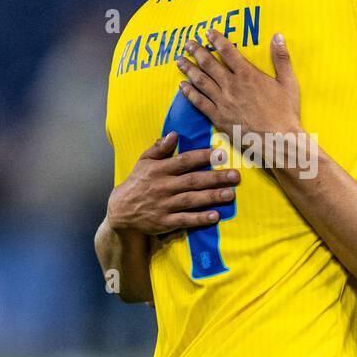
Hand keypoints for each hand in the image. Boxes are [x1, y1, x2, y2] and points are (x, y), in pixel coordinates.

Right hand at [107, 132, 238, 234]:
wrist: (120, 210)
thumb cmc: (137, 182)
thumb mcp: (143, 161)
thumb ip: (159, 148)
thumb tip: (174, 134)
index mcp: (159, 170)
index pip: (184, 161)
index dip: (203, 157)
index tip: (221, 154)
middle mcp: (163, 187)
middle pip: (193, 181)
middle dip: (215, 178)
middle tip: (235, 176)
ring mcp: (164, 205)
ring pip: (191, 200)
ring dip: (212, 197)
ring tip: (231, 194)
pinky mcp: (165, 221)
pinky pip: (185, 220)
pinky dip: (200, 218)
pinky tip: (215, 216)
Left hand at [177, 30, 301, 140]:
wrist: (278, 140)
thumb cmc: (286, 112)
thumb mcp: (289, 82)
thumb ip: (282, 58)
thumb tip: (278, 36)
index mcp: (248, 74)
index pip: (228, 51)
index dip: (216, 39)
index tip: (207, 32)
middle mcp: (232, 85)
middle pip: (209, 64)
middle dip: (196, 51)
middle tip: (187, 43)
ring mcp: (223, 102)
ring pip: (201, 81)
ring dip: (188, 69)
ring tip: (179, 61)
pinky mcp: (218, 118)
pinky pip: (199, 102)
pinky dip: (189, 93)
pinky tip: (182, 86)